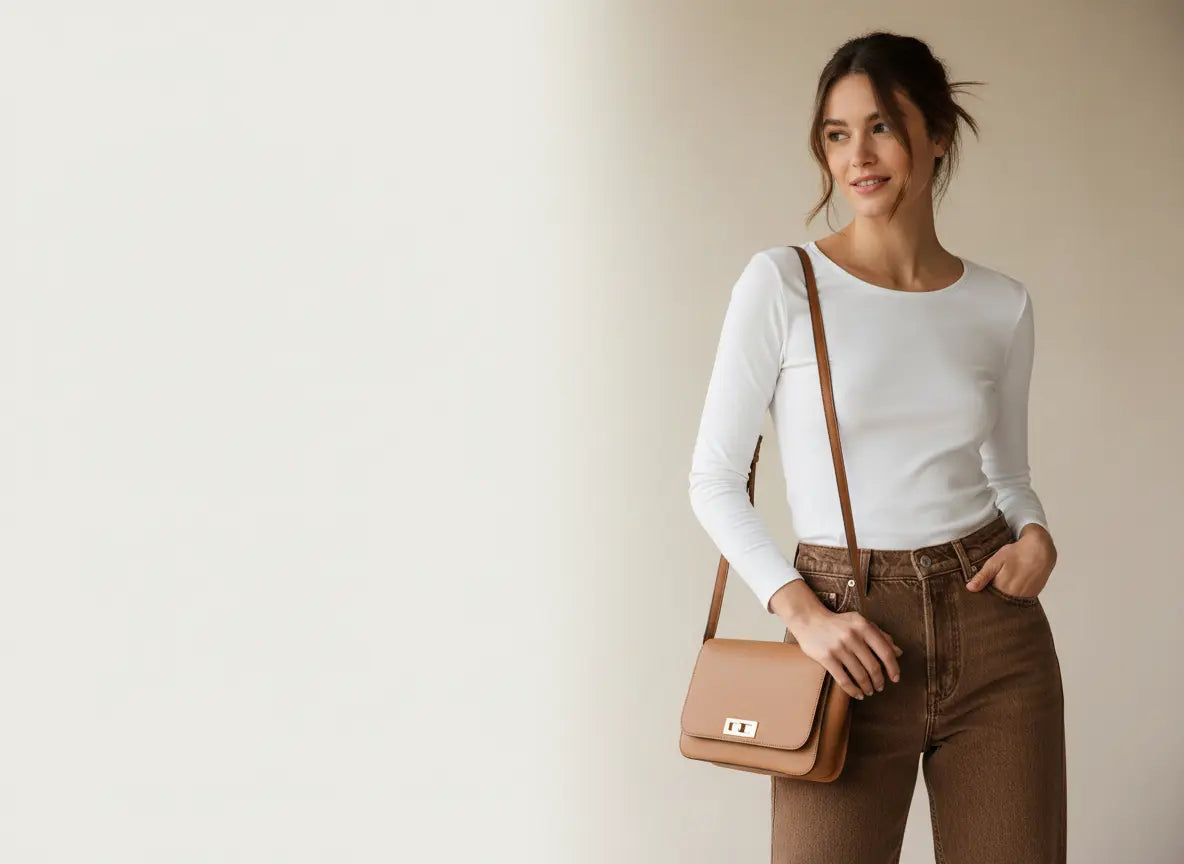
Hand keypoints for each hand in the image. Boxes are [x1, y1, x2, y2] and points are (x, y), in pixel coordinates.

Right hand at [786, 605, 904, 701]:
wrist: (809, 620)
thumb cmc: (838, 623)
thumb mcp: (860, 623)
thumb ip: (880, 635)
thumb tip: (899, 652)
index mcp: (863, 626)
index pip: (885, 652)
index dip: (893, 668)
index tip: (895, 678)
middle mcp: (852, 636)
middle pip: (873, 666)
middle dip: (879, 681)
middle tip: (880, 687)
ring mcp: (839, 647)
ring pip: (860, 675)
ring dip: (867, 687)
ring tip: (869, 691)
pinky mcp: (826, 657)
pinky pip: (843, 679)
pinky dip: (853, 690)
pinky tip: (858, 694)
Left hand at [965, 523, 1055, 597]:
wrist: (1040, 550)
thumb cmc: (1015, 553)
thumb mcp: (995, 562)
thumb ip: (983, 576)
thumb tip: (970, 588)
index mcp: (1002, 588)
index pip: (988, 597)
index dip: (984, 593)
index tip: (980, 590)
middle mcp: (1014, 596)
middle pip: (999, 600)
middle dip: (994, 595)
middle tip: (995, 582)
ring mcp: (1025, 596)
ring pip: (1009, 600)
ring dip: (1005, 595)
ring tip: (1006, 581)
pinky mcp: (1033, 595)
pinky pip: (1020, 599)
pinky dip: (1015, 594)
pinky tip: (1014, 584)